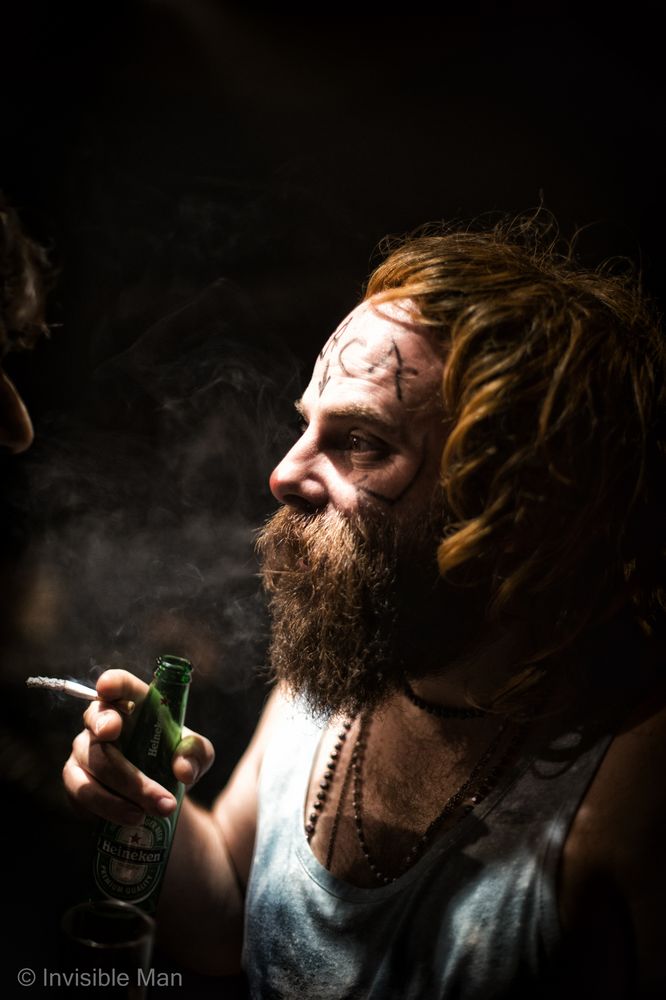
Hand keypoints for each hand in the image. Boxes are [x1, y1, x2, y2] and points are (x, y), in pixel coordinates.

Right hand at [62, 668, 214, 824]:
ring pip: (93, 765)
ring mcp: (85, 752)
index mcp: (135, 704)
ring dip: (124, 789)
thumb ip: (196, 753)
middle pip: (98, 722)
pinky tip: (135, 818)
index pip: (120, 685)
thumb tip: (183, 770)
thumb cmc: (175, 760)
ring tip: (158, 809)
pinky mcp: (76, 782)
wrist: (160, 796)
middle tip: (130, 760)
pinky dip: (109, 807)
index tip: (106, 687)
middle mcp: (103, 722)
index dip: (112, 683)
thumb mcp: (197, 754)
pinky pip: (82, 792)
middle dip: (111, 735)